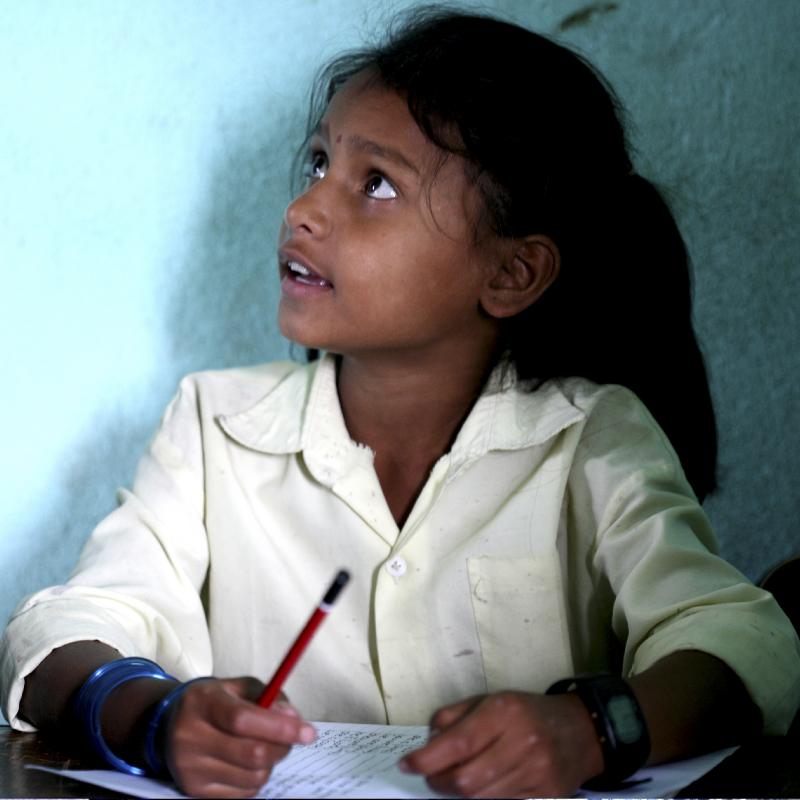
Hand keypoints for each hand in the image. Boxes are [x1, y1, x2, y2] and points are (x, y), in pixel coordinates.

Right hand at [165, 677, 314, 797]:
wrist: (170, 726)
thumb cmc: (214, 702)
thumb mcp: (238, 686)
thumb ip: (268, 696)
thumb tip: (294, 719)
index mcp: (203, 702)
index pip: (243, 719)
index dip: (280, 727)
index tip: (308, 732)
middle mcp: (191, 736)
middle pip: (252, 753)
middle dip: (283, 746)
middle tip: (293, 737)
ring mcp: (191, 767)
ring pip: (253, 776)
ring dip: (270, 763)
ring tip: (263, 746)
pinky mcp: (194, 790)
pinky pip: (243, 793)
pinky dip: (256, 779)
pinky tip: (247, 763)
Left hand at [398, 691, 602, 797]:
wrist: (580, 730)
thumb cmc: (527, 711)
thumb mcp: (491, 699)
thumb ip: (456, 716)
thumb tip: (428, 740)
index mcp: (505, 712)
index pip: (457, 744)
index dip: (426, 759)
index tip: (406, 764)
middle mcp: (522, 743)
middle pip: (467, 780)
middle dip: (439, 782)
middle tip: (429, 776)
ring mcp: (536, 774)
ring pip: (482, 799)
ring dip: (457, 794)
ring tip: (451, 781)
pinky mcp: (545, 798)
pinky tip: (479, 788)